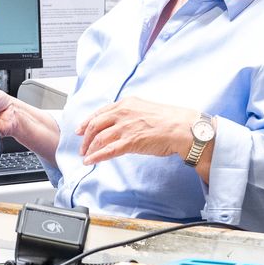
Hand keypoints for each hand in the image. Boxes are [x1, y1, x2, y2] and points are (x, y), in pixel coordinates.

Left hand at [76, 98, 199, 164]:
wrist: (183, 128)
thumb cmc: (170, 120)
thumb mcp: (146, 109)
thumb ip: (132, 114)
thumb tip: (123, 123)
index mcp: (127, 103)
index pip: (100, 112)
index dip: (87, 122)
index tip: (81, 129)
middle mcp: (123, 112)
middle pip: (95, 125)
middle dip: (85, 137)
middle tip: (82, 146)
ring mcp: (125, 127)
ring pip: (99, 138)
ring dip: (89, 149)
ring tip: (86, 156)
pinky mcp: (130, 141)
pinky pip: (107, 150)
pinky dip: (96, 156)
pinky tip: (90, 161)